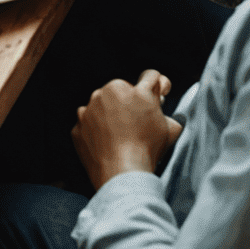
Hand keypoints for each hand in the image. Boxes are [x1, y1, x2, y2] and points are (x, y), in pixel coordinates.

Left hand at [73, 71, 182, 190]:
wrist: (122, 171)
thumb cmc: (148, 150)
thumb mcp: (171, 130)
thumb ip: (169, 115)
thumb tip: (167, 115)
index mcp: (137, 90)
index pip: (150, 77)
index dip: (158, 85)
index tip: (159, 92)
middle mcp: (110, 91)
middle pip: (122, 91)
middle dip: (130, 103)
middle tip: (136, 124)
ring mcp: (91, 106)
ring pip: (102, 105)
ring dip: (110, 116)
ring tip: (120, 138)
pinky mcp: (79, 123)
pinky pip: (88, 122)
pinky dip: (95, 131)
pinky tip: (106, 145)